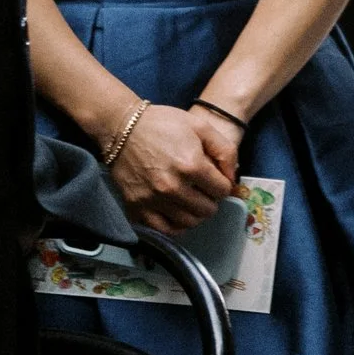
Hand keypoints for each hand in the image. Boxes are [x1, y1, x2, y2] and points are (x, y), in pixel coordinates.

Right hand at [111, 101, 237, 233]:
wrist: (121, 127)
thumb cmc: (163, 124)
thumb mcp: (201, 126)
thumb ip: (225, 151)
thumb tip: (232, 177)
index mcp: (192, 165)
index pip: (223, 191)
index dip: (223, 184)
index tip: (215, 178)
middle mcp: (173, 187)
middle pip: (208, 210)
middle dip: (210, 199)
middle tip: (202, 189)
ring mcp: (153, 200)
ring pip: (189, 222)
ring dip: (195, 213)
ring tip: (190, 200)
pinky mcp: (136, 207)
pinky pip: (164, 230)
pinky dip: (174, 226)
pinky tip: (176, 213)